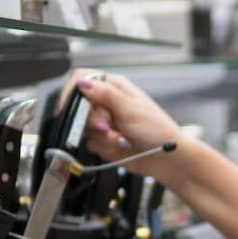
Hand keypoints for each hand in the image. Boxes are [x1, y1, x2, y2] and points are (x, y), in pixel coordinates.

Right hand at [65, 68, 184, 178]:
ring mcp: (104, 121)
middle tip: (107, 127)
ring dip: (102, 138)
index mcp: (114, 87)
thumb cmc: (158, 130)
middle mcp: (107, 102)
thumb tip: (82, 82)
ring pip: (84, 128)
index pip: (81, 79)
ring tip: (121, 139)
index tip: (70, 109)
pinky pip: (91, 143)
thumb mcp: (130, 109)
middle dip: (93, 122)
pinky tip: (120, 146)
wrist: (167, 159)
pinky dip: (104, 148)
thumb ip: (105, 95)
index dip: (72, 93)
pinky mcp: (103, 140)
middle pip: (79, 107)